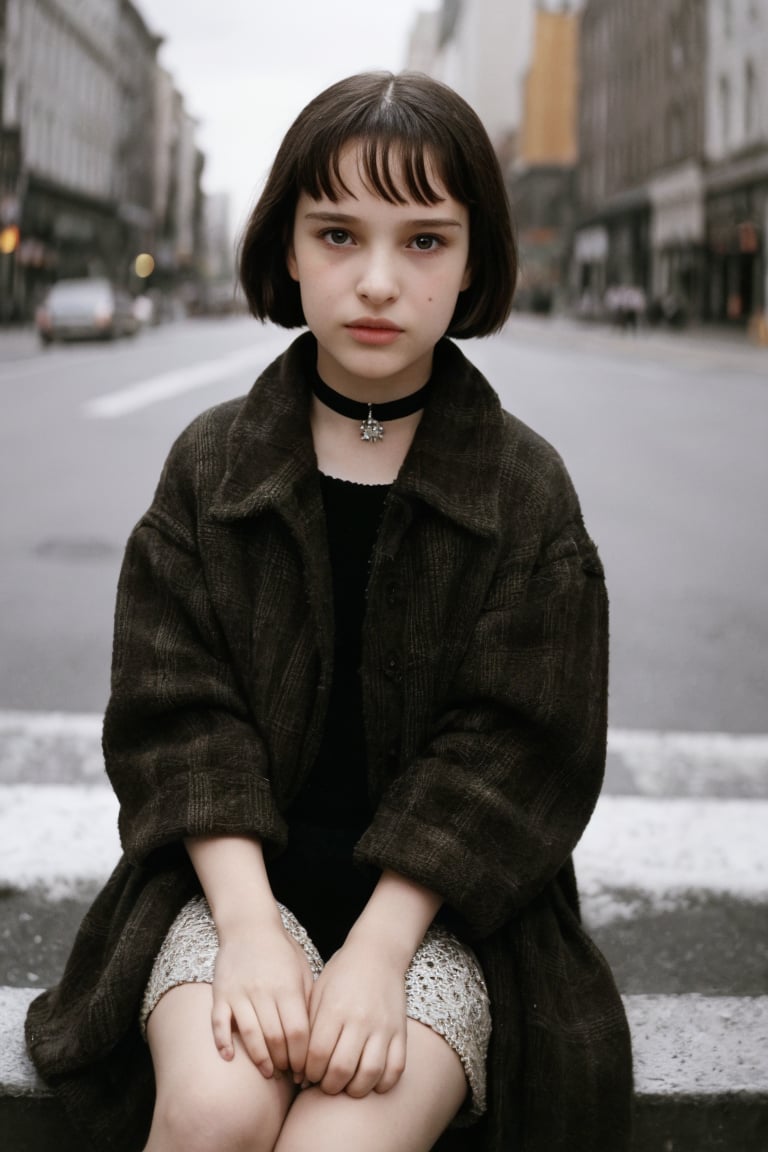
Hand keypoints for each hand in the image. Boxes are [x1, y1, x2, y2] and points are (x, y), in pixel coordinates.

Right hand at [211, 915, 313, 1083]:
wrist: (249, 925)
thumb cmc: (281, 951)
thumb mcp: (302, 970)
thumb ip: (308, 1001)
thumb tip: (316, 1037)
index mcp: (288, 987)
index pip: (298, 1032)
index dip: (302, 1056)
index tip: (305, 1069)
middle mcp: (264, 992)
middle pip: (276, 1038)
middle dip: (284, 1063)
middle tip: (289, 1075)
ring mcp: (239, 993)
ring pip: (250, 1035)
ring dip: (260, 1060)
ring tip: (268, 1072)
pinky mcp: (220, 994)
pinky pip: (218, 1023)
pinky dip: (222, 1043)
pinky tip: (230, 1058)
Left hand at [304, 936, 406, 1097]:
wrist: (378, 953)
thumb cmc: (341, 975)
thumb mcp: (318, 994)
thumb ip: (308, 1031)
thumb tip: (300, 1074)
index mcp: (335, 1008)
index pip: (317, 1055)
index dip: (309, 1072)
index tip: (307, 1074)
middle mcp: (360, 1019)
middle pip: (341, 1069)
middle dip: (328, 1086)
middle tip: (326, 1083)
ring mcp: (383, 1026)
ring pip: (370, 1073)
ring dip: (355, 1089)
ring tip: (347, 1085)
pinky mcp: (400, 1032)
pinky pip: (396, 1068)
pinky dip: (383, 1083)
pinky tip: (371, 1080)